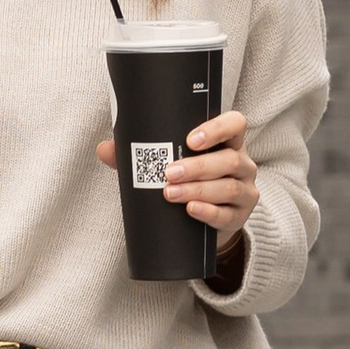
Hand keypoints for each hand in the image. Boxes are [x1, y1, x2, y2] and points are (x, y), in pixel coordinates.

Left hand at [94, 105, 257, 255]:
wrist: (201, 224)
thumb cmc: (186, 182)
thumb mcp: (168, 164)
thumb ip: (139, 155)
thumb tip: (104, 148)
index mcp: (228, 142)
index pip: (235, 124)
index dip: (217, 129)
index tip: (190, 139)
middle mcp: (242, 163)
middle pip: (229, 159)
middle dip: (197, 166)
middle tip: (168, 172)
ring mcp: (245, 190)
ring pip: (228, 187)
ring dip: (198, 189)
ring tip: (171, 193)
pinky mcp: (239, 217)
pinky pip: (228, 214)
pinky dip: (208, 212)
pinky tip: (191, 210)